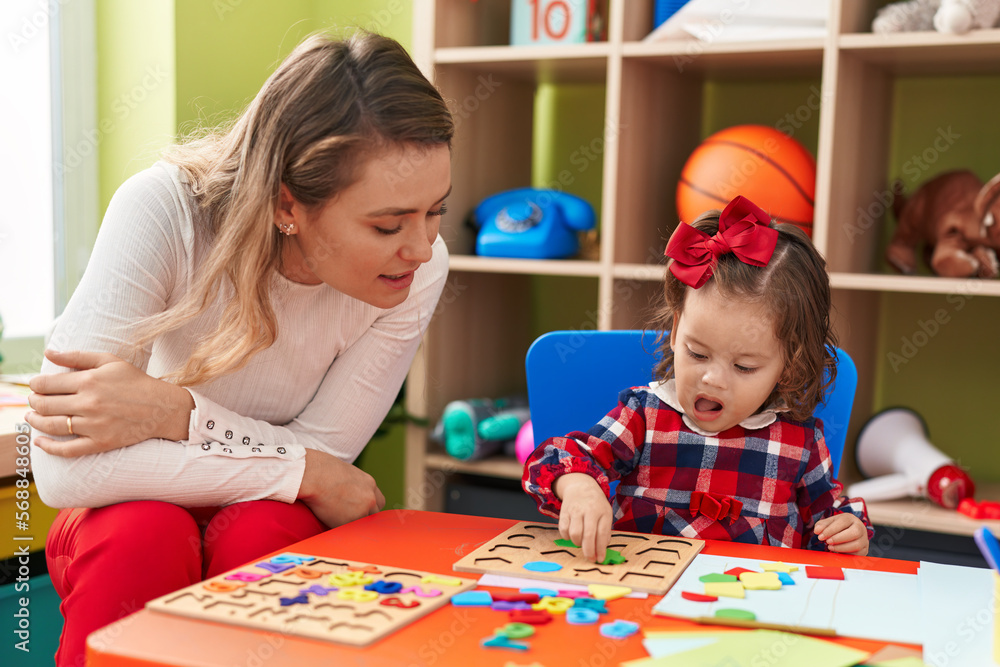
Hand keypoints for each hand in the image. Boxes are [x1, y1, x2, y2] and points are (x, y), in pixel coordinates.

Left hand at [25, 349, 194, 456]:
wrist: (162, 407)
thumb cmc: (136, 381)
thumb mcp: (110, 361)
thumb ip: (77, 356)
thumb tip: (48, 352)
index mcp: (89, 381)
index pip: (46, 384)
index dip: (35, 384)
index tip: (35, 385)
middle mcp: (89, 403)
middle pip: (44, 404)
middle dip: (33, 401)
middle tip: (34, 400)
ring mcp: (94, 425)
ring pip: (51, 426)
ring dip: (35, 421)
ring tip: (32, 417)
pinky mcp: (101, 443)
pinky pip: (67, 449)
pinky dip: (48, 447)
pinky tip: (40, 442)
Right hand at [298, 448, 385, 528]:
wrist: (312, 476)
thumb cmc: (321, 470)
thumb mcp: (345, 473)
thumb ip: (354, 484)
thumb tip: (348, 491)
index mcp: (369, 483)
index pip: (378, 500)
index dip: (369, 506)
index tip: (361, 509)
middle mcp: (369, 497)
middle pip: (375, 513)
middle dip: (365, 516)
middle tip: (350, 515)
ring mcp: (362, 511)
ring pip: (363, 524)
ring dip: (353, 523)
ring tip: (336, 517)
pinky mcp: (350, 522)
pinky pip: (349, 530)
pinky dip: (342, 528)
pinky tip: (330, 520)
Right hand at [553, 473, 612, 562]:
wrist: (580, 486)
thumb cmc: (595, 504)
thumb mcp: (605, 513)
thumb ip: (605, 530)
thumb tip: (601, 549)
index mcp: (602, 511)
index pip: (602, 533)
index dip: (601, 548)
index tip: (600, 559)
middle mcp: (589, 510)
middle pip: (588, 535)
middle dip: (589, 551)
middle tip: (590, 559)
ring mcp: (575, 510)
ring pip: (575, 533)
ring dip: (578, 543)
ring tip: (581, 542)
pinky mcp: (564, 512)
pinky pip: (563, 529)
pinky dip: (567, 537)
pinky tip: (572, 536)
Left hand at [814, 513, 868, 555]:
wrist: (849, 533)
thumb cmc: (838, 527)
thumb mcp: (829, 523)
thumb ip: (822, 525)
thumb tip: (817, 531)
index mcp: (851, 518)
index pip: (843, 522)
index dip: (831, 530)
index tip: (820, 536)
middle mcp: (861, 528)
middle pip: (854, 533)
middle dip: (838, 539)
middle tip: (827, 542)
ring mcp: (864, 540)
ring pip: (856, 545)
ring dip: (841, 548)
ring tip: (830, 547)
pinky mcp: (864, 550)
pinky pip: (857, 554)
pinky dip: (846, 554)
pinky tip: (837, 552)